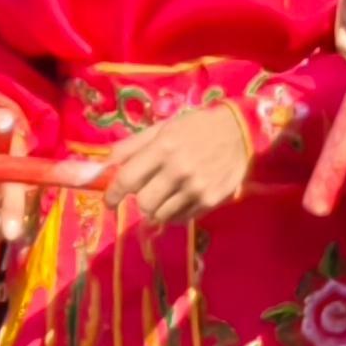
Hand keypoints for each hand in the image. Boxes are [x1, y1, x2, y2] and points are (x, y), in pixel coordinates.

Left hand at [105, 98, 255, 225]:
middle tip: (147, 191)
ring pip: (161, 215)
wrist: (240, 132)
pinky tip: (182, 198)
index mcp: (163, 148)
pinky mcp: (211, 201)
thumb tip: (105, 165)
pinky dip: (176, 212)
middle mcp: (179, 170)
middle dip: (140, 199)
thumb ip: (132, 146)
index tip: (109, 202)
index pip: (127, 179)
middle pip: (143, 203)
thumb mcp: (163, 128)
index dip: (112, 194)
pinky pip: (182, 218)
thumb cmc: (196, 127)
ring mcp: (196, 188)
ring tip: (166, 195)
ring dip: (158, 208)